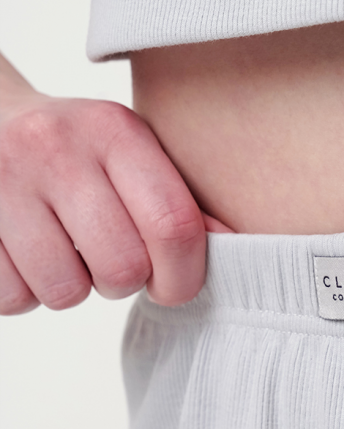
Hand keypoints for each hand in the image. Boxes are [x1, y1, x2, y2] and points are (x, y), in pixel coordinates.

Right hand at [0, 86, 229, 314]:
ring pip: (65, 292)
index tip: (175, 287)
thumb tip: (235, 249)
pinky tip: (26, 254)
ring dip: (73, 289)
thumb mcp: (131, 153)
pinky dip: (26, 293)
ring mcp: (2, 180)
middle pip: (122, 269)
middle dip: (124, 284)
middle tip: (110, 262)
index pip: (173, 224)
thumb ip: (180, 200)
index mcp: (113, 130)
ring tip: (65, 252)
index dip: (184, 276)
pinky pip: (14, 298)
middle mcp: (55, 147)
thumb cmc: (78, 151)